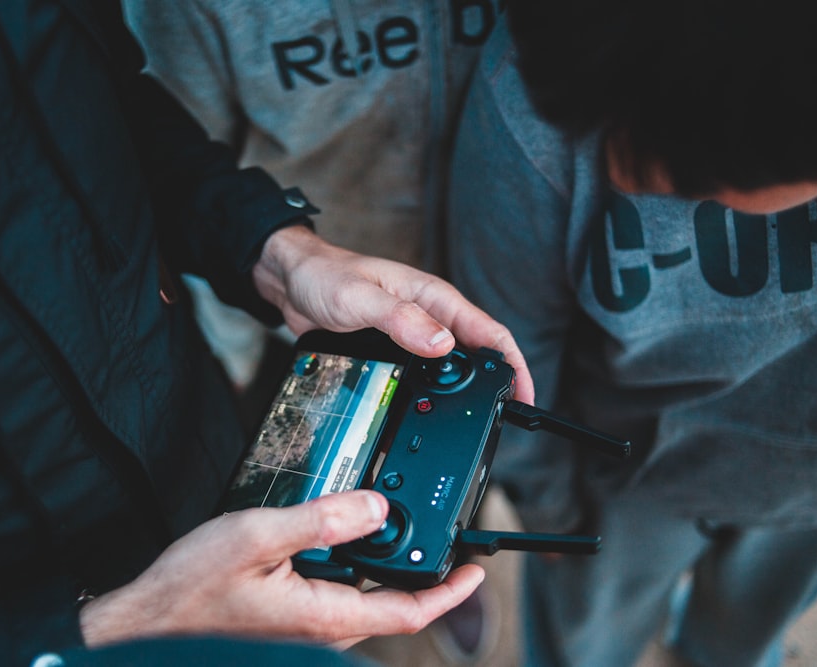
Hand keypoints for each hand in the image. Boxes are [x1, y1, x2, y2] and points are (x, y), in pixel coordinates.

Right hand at [79, 490, 484, 648]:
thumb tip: (374, 507)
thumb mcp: (257, 537)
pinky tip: (325, 535)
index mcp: (325, 616)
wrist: (145, 623)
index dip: (449, 592)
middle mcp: (320, 629)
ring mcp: (302, 627)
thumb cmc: (189, 591)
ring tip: (378, 522)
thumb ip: (320, 520)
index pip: (407, 611)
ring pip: (358, 596)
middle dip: (415, 569)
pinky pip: (330, 593)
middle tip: (431, 530)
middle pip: (388, 603)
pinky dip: (343, 564)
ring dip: (375, 564)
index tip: (473, 569)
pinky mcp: (286, 618)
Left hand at [252, 226, 533, 403]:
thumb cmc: (325, 277)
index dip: (513, 364)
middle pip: (477, 354)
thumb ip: (401, 319)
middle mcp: (430, 315)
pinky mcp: (395, 348)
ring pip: (451, 367)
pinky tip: (431, 411)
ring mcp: (413, 333)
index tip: (524, 395)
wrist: (292, 281)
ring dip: (464, 391)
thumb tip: (443, 345)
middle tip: (505, 419)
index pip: (488, 332)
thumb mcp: (361, 299)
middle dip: (496, 385)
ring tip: (472, 422)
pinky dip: (434, 392)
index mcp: (433, 297)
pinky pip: (424, 373)